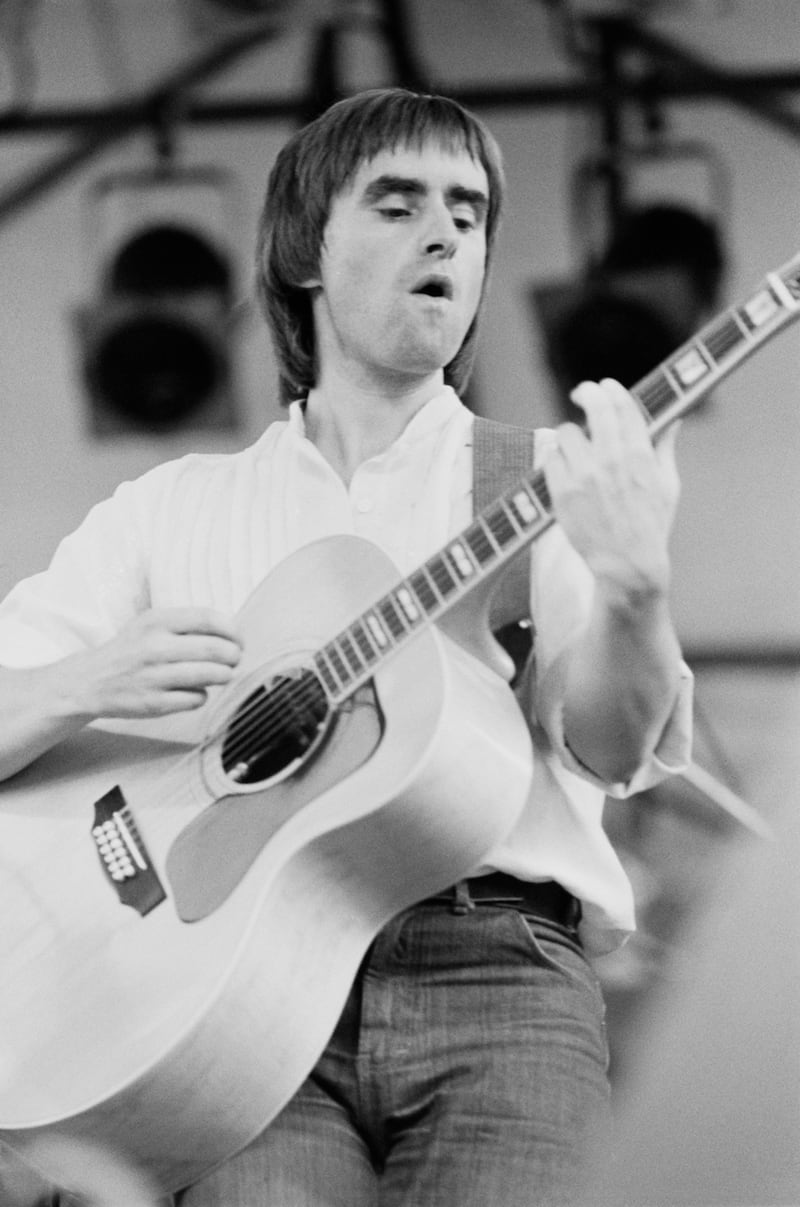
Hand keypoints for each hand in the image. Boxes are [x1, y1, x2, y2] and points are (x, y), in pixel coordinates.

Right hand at [73, 608, 242, 718]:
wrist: (90, 681)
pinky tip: (192, 692)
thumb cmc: (131, 650)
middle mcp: (154, 647)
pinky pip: (197, 699)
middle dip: (234, 656)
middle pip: (216, 650)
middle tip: (234, 659)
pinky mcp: (154, 704)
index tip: (238, 639)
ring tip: (221, 675)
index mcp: (156, 621)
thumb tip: (231, 634)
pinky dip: (201, 695)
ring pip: (211, 675)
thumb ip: (186, 624)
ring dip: (224, 675)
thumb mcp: (150, 624)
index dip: (233, 631)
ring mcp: (154, 677)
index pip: (209, 619)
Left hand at [542, 378, 680, 603]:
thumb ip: (665, 448)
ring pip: (566, 432)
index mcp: (640, 455)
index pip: (623, 406)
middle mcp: (611, 460)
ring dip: (570, 436)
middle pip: (594, 407)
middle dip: (587, 392)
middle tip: (582, 392)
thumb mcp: (668, 486)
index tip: (606, 386)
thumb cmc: (650, 526)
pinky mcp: (562, 492)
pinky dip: (554, 458)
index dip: (612, 390)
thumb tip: (674, 420)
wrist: (627, 566)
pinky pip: (549, 457)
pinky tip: (562, 466)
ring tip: (575, 448)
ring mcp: (584, 476)